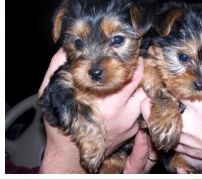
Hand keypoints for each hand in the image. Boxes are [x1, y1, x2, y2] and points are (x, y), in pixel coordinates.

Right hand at [39, 48, 153, 172]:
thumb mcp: (53, 93)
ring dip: (142, 87)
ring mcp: (130, 124)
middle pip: (144, 86)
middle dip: (143, 72)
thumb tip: (65, 48)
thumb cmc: (62, 124)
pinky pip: (141, 111)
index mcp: (107, 103)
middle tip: (137, 62)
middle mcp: (123, 114)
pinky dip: (138, 101)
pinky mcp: (132, 132)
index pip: (132, 77)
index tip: (133, 54)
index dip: (135, 63)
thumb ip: (57, 68)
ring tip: (134, 77)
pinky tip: (129, 96)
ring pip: (146, 98)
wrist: (70, 155)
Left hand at [141, 85, 201, 173]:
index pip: (175, 88)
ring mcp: (187, 139)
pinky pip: (168, 138)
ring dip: (154, 113)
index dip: (166, 79)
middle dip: (151, 97)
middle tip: (152, 90)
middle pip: (157, 108)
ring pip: (156, 125)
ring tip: (157, 104)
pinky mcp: (187, 151)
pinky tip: (168, 121)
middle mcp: (191, 123)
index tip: (161, 72)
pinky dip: (164, 128)